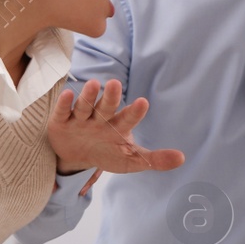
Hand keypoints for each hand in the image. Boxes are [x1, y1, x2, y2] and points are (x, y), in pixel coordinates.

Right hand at [49, 79, 185, 174]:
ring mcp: (81, 119)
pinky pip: (63, 112)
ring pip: (85, 106)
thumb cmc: (107, 153)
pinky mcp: (62, 122)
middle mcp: (100, 119)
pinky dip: (65, 104)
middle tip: (117, 84)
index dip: (135, 112)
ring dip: (89, 96)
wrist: (76, 158)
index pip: (128, 118)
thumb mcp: (130, 160)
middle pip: (107, 107)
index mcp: (118, 126)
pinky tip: (68, 94)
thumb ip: (154, 159)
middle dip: (111, 97)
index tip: (144, 102)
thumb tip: (182, 158)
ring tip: (94, 84)